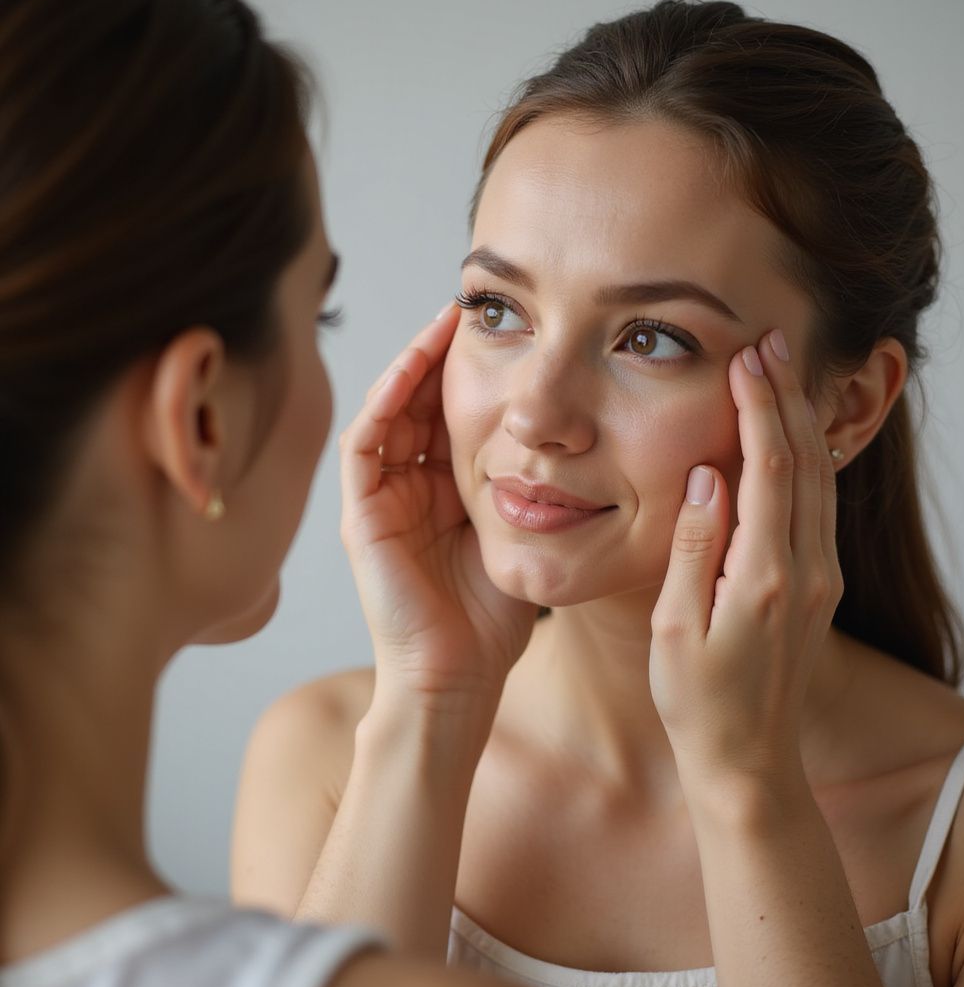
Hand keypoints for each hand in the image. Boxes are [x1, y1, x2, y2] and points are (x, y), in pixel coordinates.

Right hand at [340, 305, 536, 715]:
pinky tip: (414, 365)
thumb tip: (579, 441)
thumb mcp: (522, 533)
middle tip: (472, 309)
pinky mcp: (360, 515)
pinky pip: (366, 444)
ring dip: (414, 365)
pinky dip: (386, 400)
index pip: (452, 415)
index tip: (509, 332)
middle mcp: (408, 487)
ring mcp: (380, 500)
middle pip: (419, 404)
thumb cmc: (494, 617)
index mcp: (444, 492)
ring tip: (445, 321)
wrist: (459, 677)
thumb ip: (533, 488)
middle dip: (443, 355)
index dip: (474, 372)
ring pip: (389, 412)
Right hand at [648, 328, 841, 788]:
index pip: (769, 469)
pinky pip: (820, 505)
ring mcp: (821, 578)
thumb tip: (706, 475)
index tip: (746, 357)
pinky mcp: (820, 585)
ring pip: (821, 479)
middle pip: (806, 462)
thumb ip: (693, 547)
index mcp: (764, 578)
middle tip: (769, 341)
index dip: (760, 407)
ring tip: (780, 372)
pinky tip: (791, 435)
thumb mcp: (673, 628)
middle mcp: (806, 572)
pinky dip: (807, 458)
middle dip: (788, 395)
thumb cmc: (696, 700)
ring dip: (801, 421)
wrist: (749, 758)